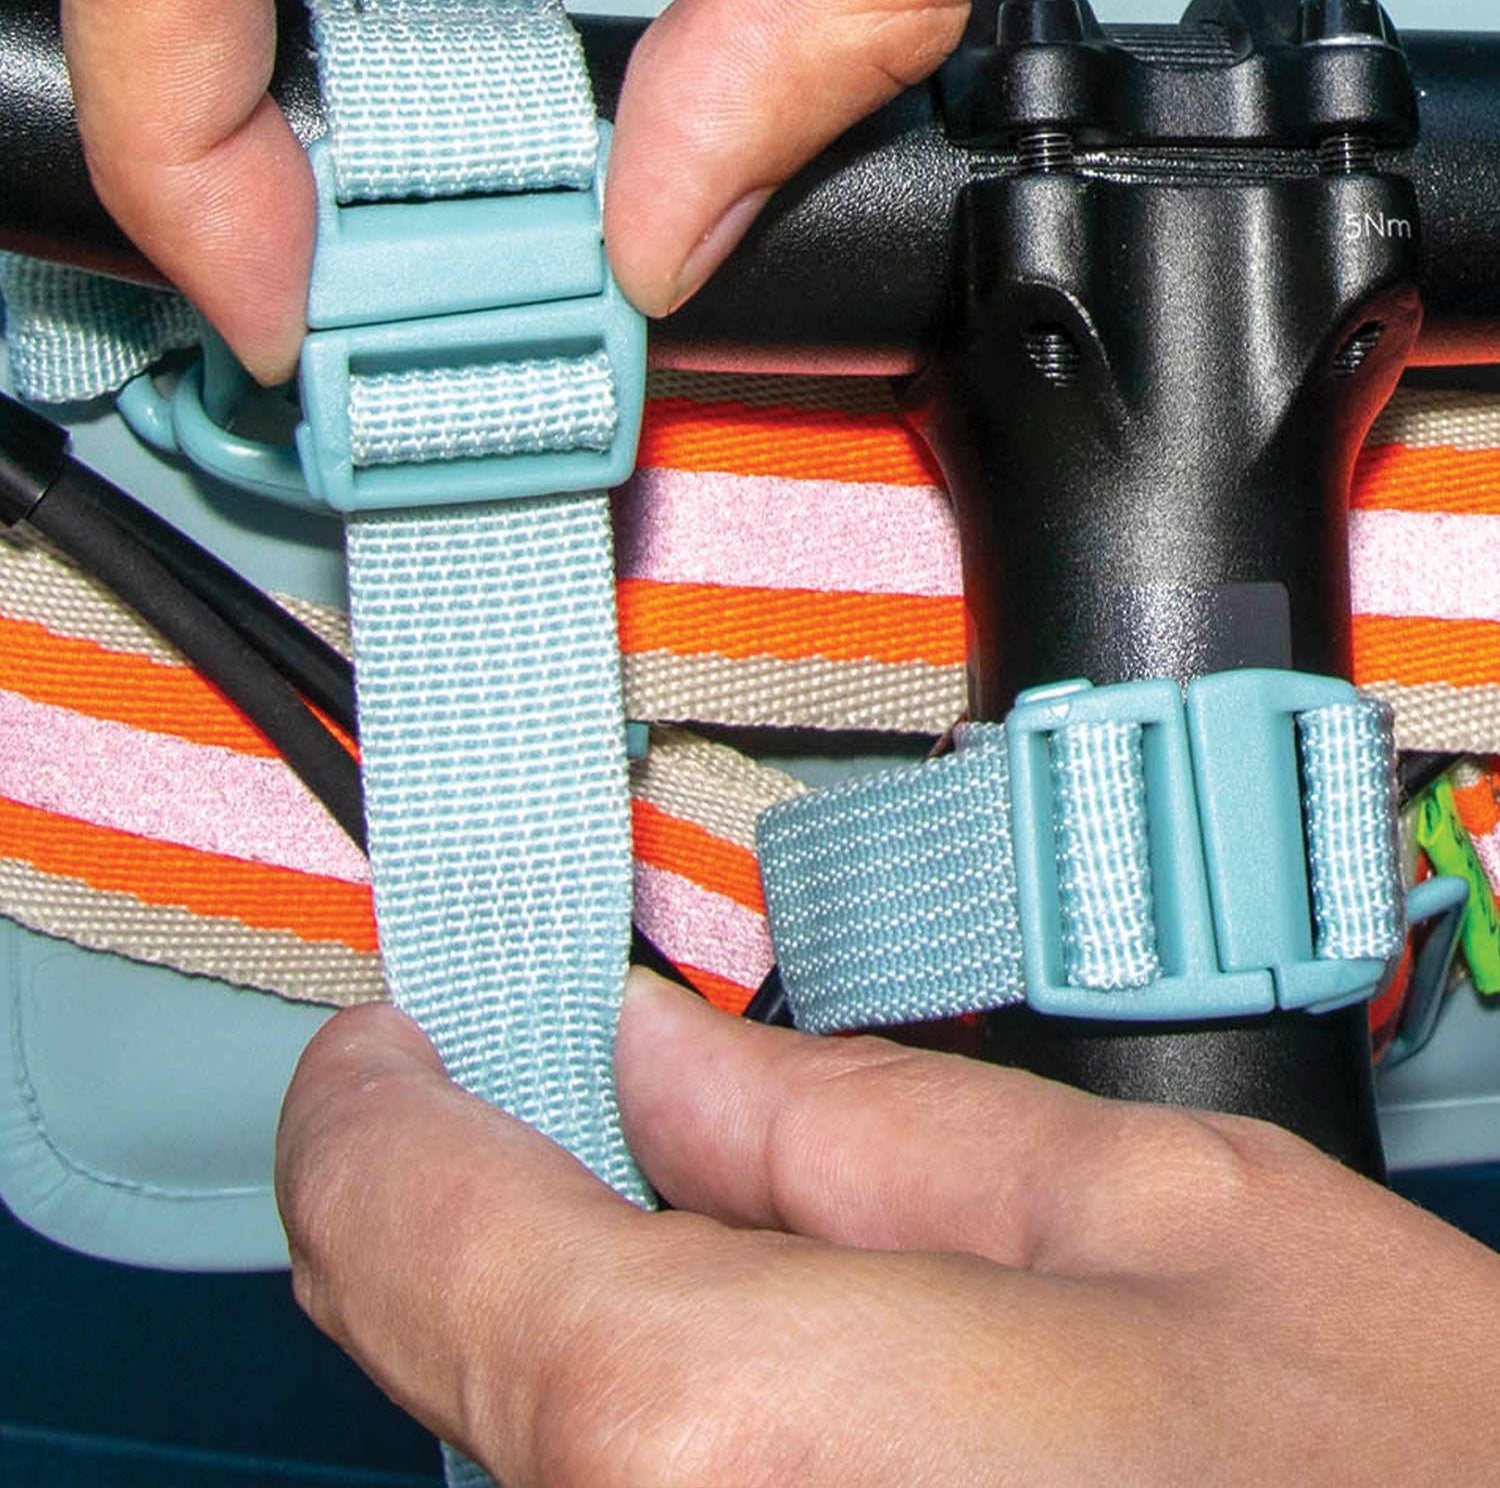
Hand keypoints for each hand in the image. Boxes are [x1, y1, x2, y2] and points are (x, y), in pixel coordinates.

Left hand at [277, 970, 1494, 1484]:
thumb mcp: (1159, 1212)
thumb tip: (661, 1060)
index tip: (407, 1031)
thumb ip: (864, 1122)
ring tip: (751, 1252)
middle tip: (586, 1095)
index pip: (404, 1221)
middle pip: (445, 1353)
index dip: (382, 1097)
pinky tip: (806, 1404)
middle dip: (493, 1202)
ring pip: (539, 1459)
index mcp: (727, 1431)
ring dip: (590, 1341)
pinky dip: (670, 1446)